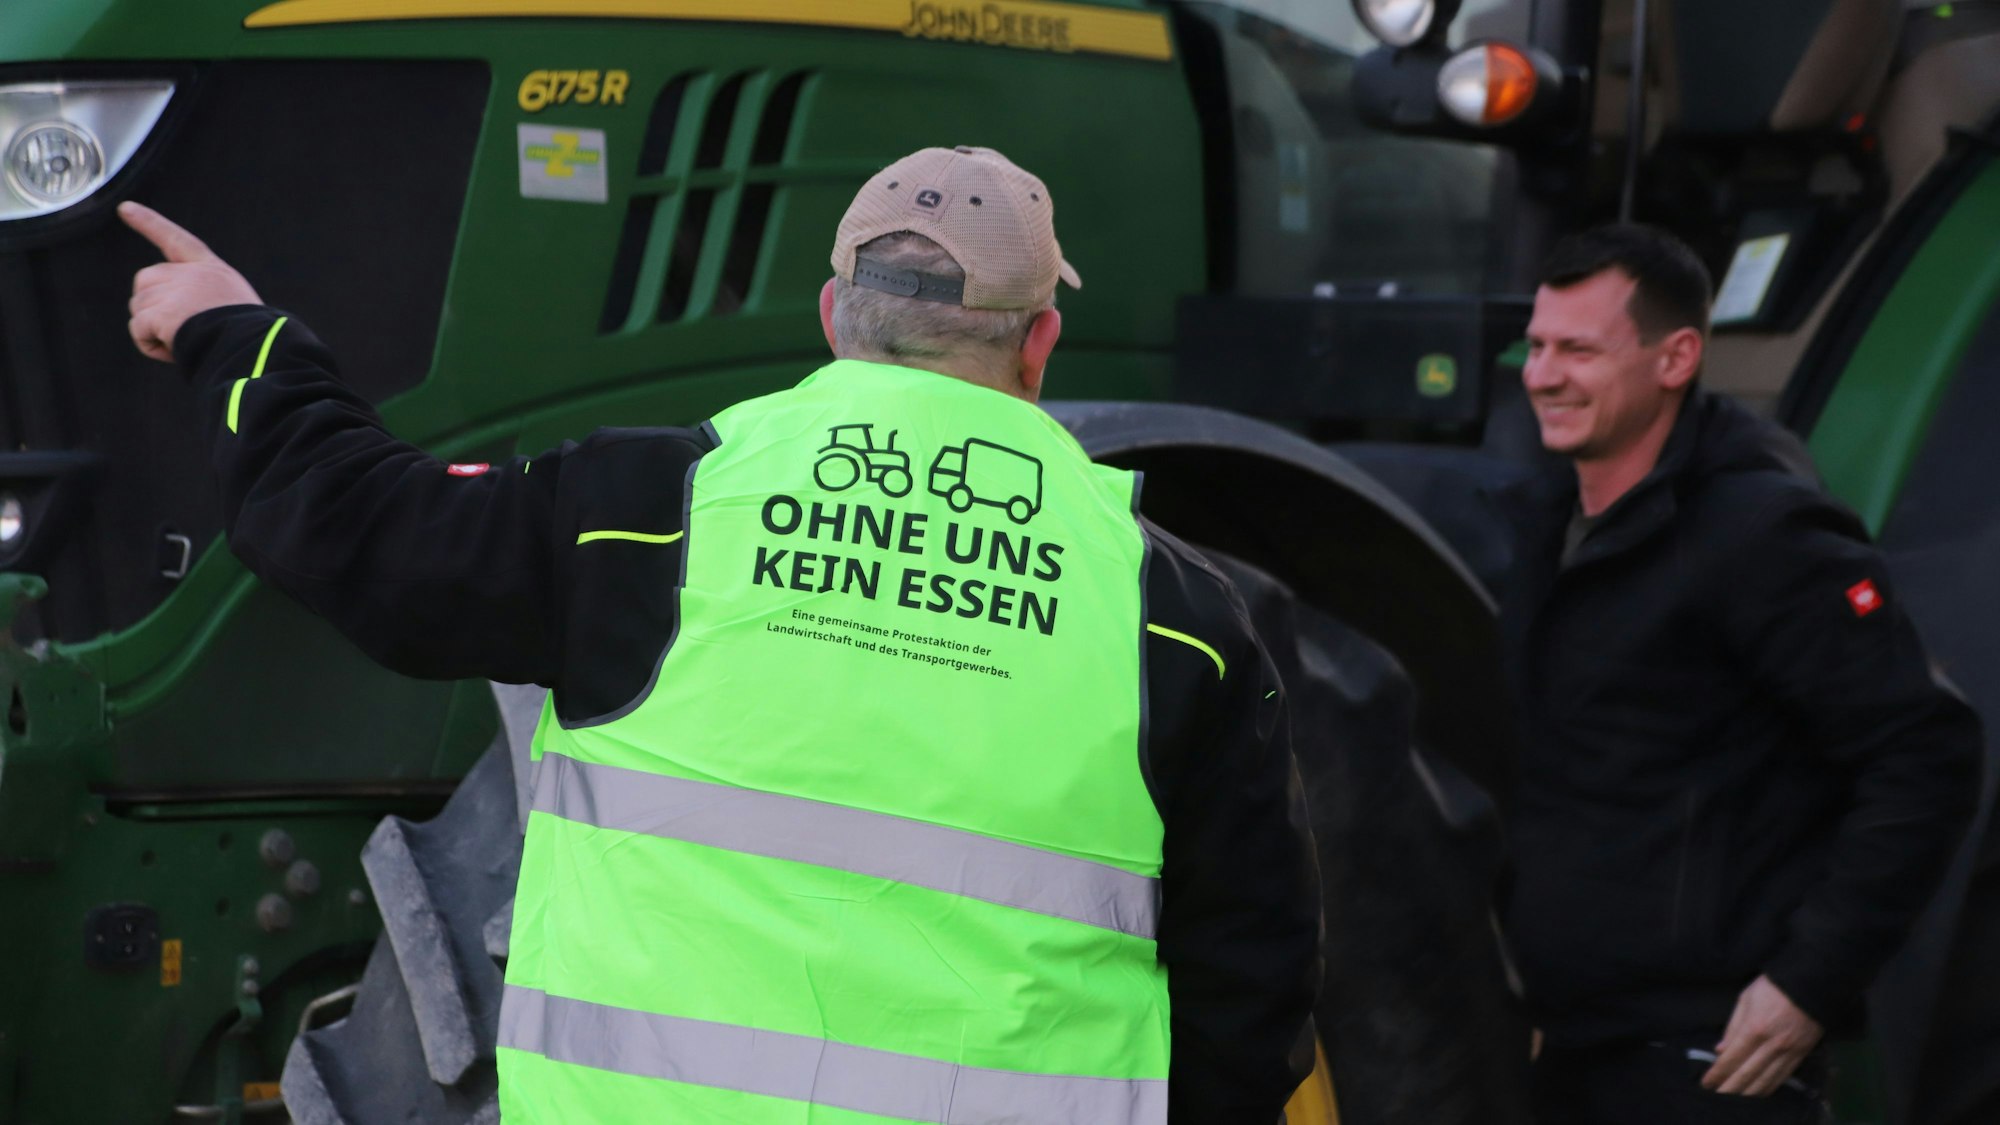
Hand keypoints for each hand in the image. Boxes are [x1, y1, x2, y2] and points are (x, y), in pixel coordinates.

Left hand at [120, 201, 260, 361]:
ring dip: (154, 330)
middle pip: (146, 282)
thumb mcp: (234, 303)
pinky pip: (139, 331)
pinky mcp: (159, 312)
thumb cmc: (251, 336)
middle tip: (184, 329)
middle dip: (154, 307)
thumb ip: (202, 296)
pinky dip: (152, 345)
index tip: (125, 208)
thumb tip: (166, 316)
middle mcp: (189, 273)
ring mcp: (172, 291)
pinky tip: (176, 349)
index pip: (175, 239)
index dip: (148, 222)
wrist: (251, 347)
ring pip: (139, 308)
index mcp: (211, 269)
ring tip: (187, 341)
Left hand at [1701, 975, 1823, 1095]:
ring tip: (1733, 1100)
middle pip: (1746, 1075)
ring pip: (1765, 1080)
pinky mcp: (1801, 1055)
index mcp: (1753, 1029)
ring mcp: (1788, 1052)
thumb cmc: (1772, 987)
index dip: (1717, 1074)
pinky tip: (1758, 1093)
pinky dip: (1768, 1088)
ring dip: (1747, 1093)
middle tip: (1715, 1097)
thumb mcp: (1745, 999)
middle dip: (1729, 1089)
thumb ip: (1732, 1027)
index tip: (1706, 1083)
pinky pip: (1783, 1077)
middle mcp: (1771, 1045)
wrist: (1811, 984)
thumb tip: (1720, 1051)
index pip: (1730, 1059)